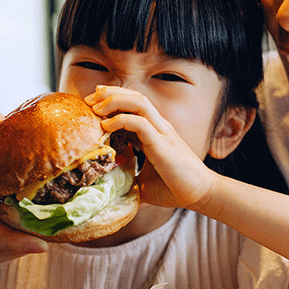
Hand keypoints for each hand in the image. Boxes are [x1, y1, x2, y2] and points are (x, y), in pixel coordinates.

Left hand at [86, 87, 214, 209]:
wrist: (201, 194)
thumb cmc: (174, 188)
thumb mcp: (143, 180)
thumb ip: (128, 175)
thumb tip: (107, 186)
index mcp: (155, 131)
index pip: (133, 103)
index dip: (111, 100)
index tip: (91, 106)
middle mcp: (159, 126)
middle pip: (134, 95)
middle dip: (109, 94)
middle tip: (88, 101)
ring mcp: (162, 133)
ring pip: (138, 102)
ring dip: (114, 101)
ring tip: (96, 109)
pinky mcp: (163, 144)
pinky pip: (140, 123)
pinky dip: (120, 120)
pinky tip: (106, 126)